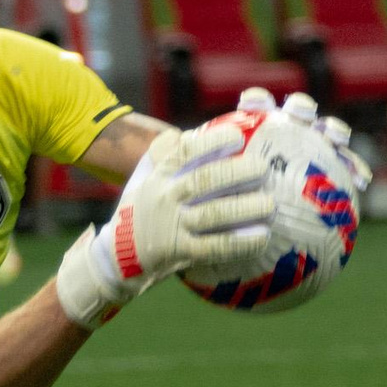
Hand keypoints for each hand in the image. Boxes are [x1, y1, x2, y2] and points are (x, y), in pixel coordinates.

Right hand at [52, 124, 272, 327]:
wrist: (117, 254)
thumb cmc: (140, 208)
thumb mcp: (145, 176)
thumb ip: (166, 153)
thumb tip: (191, 131)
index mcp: (159, 175)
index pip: (185, 152)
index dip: (212, 142)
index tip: (237, 137)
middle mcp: (164, 198)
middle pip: (203, 181)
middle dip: (236, 173)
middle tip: (263, 168)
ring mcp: (172, 226)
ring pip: (213, 215)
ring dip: (244, 208)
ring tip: (269, 204)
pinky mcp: (181, 252)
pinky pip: (215, 247)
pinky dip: (241, 242)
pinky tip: (262, 236)